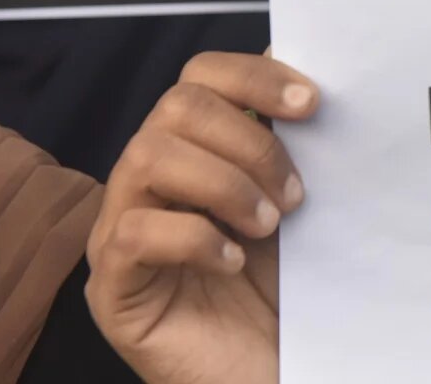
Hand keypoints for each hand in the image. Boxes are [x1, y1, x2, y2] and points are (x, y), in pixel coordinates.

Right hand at [86, 53, 317, 383]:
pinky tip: (233, 263)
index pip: (200, 77)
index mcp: (192, 153)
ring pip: (147, 157)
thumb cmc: (284, 292)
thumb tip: (318, 76)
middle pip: (174, 107)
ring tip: (268, 226)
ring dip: (224, 185)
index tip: (311, 103)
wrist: (269, 374)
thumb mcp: (296, 207)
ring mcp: (121, 233)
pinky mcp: (112, 289)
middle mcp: (147, 184)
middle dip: (248, 141)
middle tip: (294, 194)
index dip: (253, 76)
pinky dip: (194, 238)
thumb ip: (294, 147)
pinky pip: (133, 234)